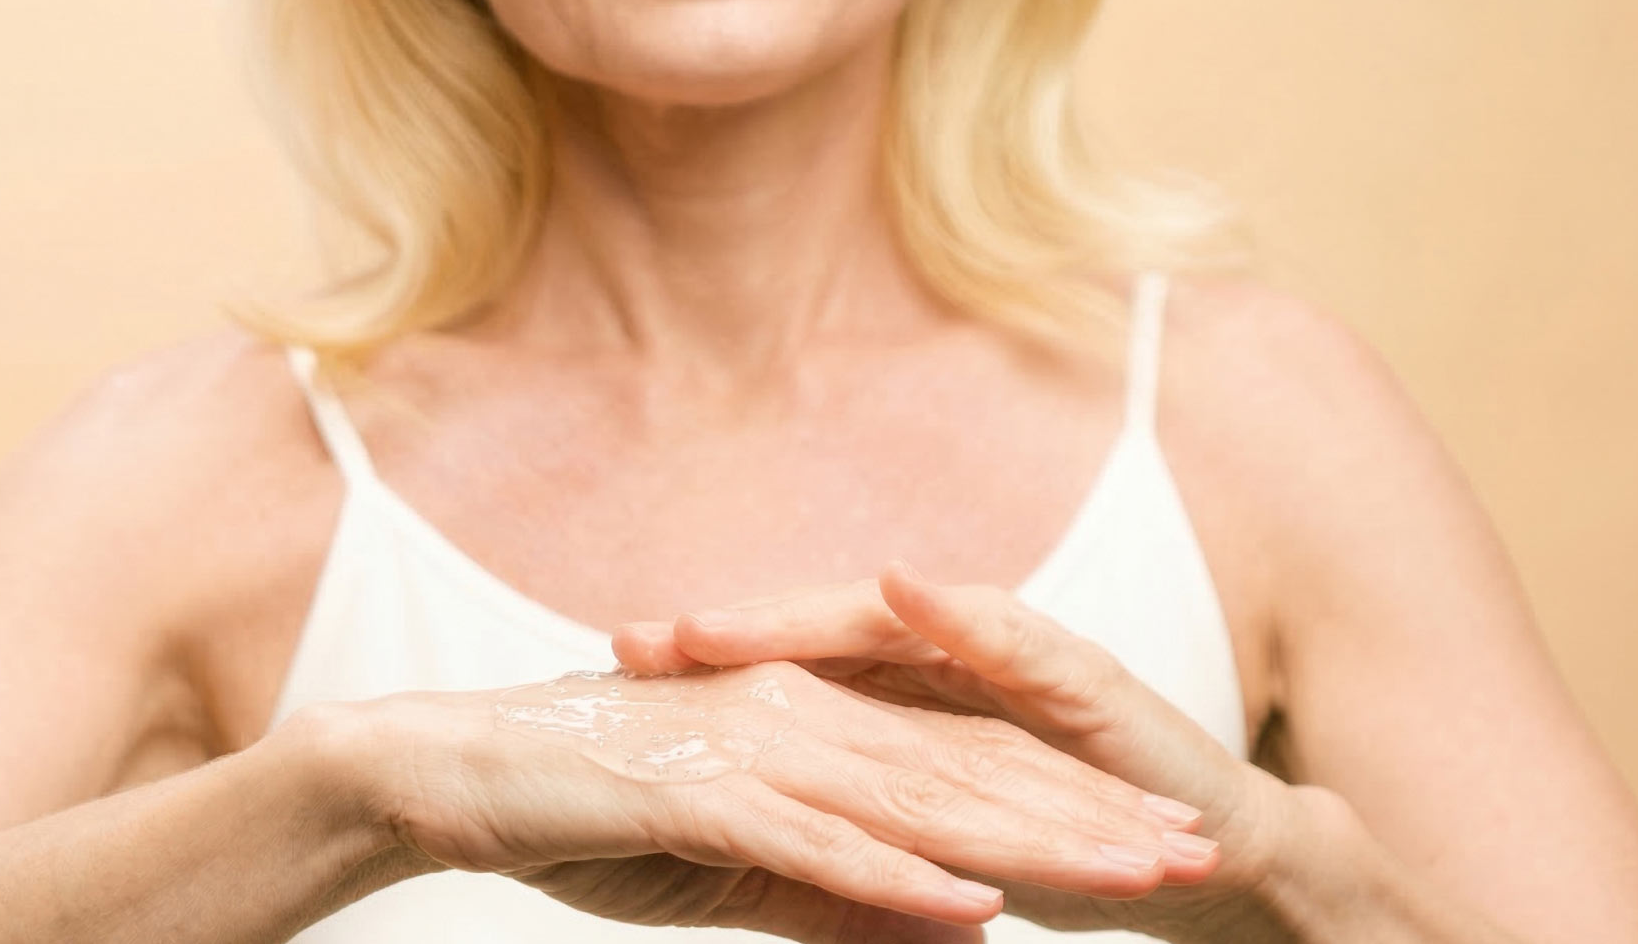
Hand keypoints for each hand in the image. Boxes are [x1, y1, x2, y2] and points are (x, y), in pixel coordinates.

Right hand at [346, 659, 1220, 943]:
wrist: (450, 769)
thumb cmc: (587, 814)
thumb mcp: (735, 869)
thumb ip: (838, 888)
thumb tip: (950, 919)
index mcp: (812, 726)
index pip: (962, 771)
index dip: (1064, 806)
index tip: (1152, 844)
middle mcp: (801, 719)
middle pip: (967, 778)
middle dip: (1084, 817)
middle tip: (1187, 852)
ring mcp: (754, 750)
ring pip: (917, 799)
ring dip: (1025, 840)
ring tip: (1122, 874)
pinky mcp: (700, 791)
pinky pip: (812, 838)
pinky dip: (893, 869)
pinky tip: (966, 900)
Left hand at [612, 564, 1336, 940]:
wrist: (1221, 856)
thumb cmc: (1070, 848)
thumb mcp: (943, 849)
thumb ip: (860, 840)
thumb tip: (756, 840)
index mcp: (923, 701)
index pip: (807, 671)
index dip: (718, 665)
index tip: (620, 668)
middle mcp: (962, 667)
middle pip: (832, 634)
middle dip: (738, 633)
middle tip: (640, 639)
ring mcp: (1022, 663)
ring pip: (905, 623)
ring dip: (815, 616)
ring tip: (727, 622)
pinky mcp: (1088, 681)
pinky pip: (1017, 640)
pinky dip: (958, 614)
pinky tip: (899, 594)